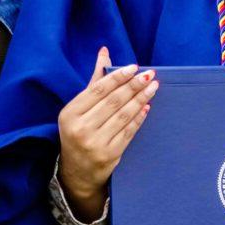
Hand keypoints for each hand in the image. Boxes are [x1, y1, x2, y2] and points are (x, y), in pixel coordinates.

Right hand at [56, 47, 155, 218]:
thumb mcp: (79, 108)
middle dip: (134, 86)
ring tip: (153, 87)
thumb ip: (94, 81)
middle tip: (149, 75)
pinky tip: (147, 107)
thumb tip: (105, 52)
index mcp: (70, 113)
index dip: (117, 77)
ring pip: (123, 116)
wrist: (77, 171)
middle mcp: (80, 128)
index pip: (98, 90)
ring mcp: (95, 143)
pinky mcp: (109, 155)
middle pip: (113, 102)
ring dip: (140, 99)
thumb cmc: (78, 132)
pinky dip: (139, 118)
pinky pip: (128, 131)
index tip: (134, 67)